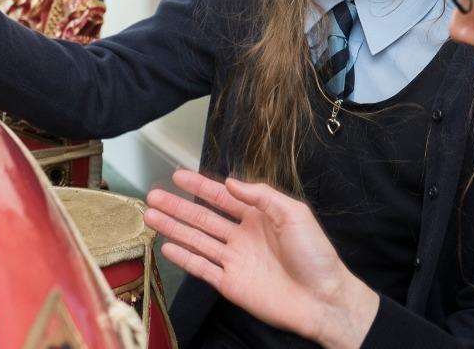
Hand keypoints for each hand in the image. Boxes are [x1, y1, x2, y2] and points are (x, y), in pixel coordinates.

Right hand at [144, 169, 379, 348]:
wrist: (322, 298)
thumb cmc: (315, 255)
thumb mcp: (295, 214)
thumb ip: (262, 195)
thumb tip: (232, 182)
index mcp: (257, 217)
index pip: (221, 197)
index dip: (199, 185)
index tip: (177, 175)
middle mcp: (242, 236)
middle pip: (202, 217)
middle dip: (177, 206)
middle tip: (153, 195)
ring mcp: (234, 260)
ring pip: (197, 240)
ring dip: (173, 228)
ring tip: (150, 216)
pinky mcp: (230, 283)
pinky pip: (202, 268)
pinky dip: (184, 258)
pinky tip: (167, 246)